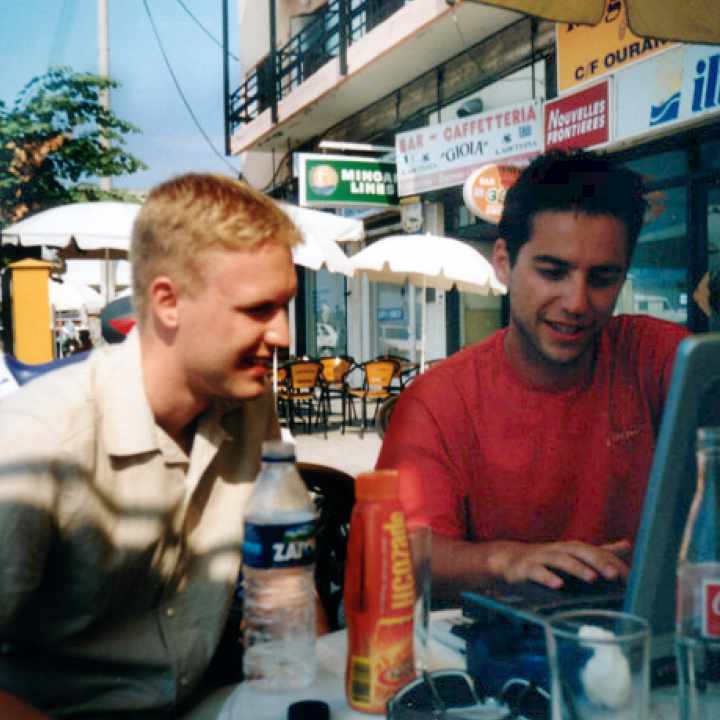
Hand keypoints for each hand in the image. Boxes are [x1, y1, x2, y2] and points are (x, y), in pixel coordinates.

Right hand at [491, 539, 630, 588]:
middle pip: (579, 551)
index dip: (612, 562)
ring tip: (591, 578)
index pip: (595, 552)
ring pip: (560, 560)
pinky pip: (536, 571)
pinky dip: (547, 577)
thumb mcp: (573, 554)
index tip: (629, 576)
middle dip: (597, 561)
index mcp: (571, 548)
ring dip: (576, 568)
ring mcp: (541, 557)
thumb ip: (599, 551)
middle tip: (614, 575)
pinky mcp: (525, 568)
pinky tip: (558, 585)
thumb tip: (627, 545)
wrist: (509, 559)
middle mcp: (558, 549)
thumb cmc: (546, 559)